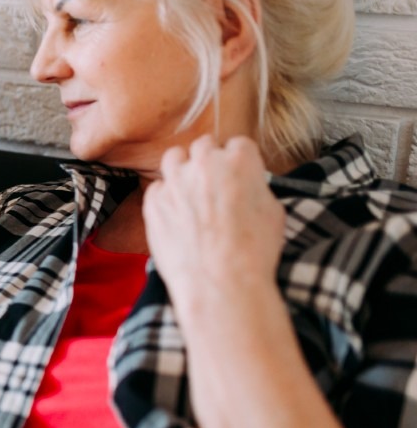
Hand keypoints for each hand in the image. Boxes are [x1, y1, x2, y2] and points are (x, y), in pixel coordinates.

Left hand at [143, 135, 285, 320]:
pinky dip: (166, 196)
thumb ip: (256, 187)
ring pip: (174, 158)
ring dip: (183, 169)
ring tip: (190, 190)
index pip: (238, 145)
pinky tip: (176, 214)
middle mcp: (204, 164)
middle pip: (204, 146)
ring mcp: (175, 181)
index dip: (239, 161)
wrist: (220, 283)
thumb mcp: (273, 212)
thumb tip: (248, 185)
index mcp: (240, 161)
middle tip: (215, 183)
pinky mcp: (153, 201)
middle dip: (210, 160)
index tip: (239, 174)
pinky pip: (157, 188)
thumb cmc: (253, 252)